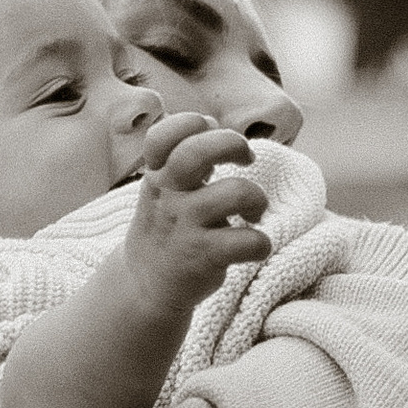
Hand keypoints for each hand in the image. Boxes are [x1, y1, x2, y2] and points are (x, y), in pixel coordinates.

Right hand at [121, 111, 272, 310]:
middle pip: (198, 152)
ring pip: (236, 193)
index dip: (193, 123)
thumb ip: (184, 155)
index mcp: (158, 175)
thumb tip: (212, 123)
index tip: (210, 134)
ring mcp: (186, 226)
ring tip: (254, 212)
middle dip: (233, 144)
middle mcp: (169, 196)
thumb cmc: (167, 226)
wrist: (145, 284)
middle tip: (247, 159)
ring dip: (257, 198)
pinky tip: (252, 246)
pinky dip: (261, 242)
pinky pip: (249, 241)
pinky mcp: (204, 257)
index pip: (163, 135)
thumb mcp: (163, 187)